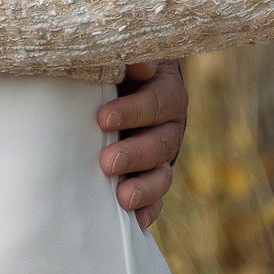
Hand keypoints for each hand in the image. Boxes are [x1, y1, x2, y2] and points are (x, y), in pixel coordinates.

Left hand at [99, 59, 187, 228]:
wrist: (109, 82)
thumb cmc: (110, 62)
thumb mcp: (120, 52)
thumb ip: (127, 54)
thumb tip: (138, 62)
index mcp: (166, 90)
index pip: (159, 101)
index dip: (135, 111)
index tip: (103, 119)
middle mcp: (170, 123)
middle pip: (162, 142)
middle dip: (135, 154)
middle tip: (106, 163)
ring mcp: (162, 152)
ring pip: (162, 173)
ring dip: (144, 187)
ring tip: (122, 198)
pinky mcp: (151, 174)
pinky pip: (156, 197)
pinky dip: (148, 210)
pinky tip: (135, 221)